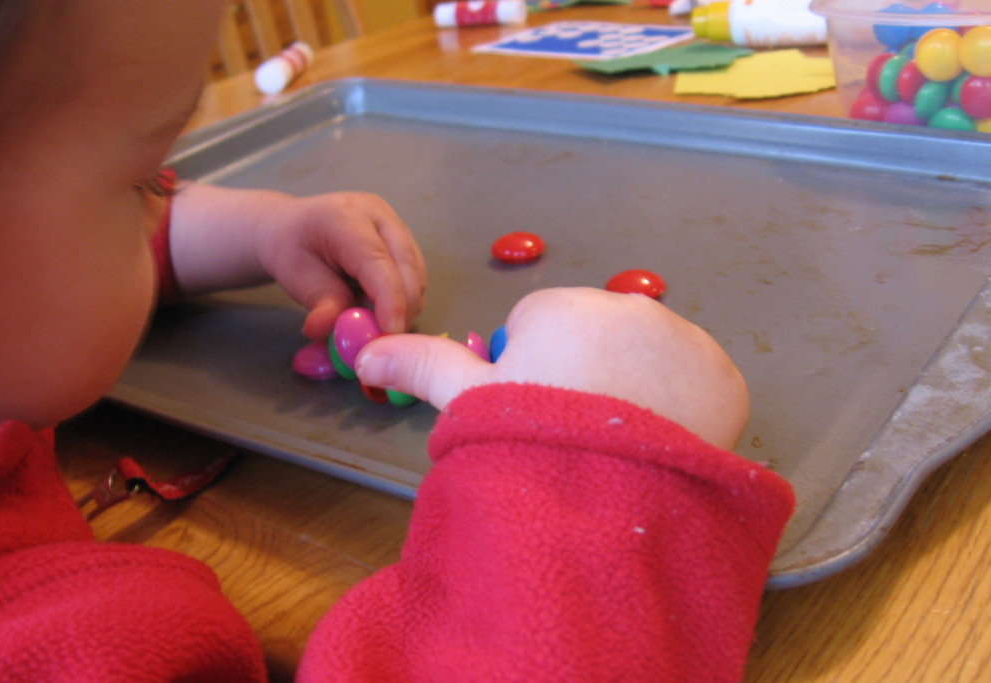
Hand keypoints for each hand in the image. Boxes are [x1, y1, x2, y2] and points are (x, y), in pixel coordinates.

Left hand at [169, 184, 426, 338]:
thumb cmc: (290, 247)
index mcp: (347, 217)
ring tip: (372, 324)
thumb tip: (337, 332)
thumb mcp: (293, 275)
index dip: (390, 300)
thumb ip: (319, 302)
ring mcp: (397, 227)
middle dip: (401, 310)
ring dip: (403, 308)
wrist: (291, 227)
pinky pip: (415, 279)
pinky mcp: (405, 243)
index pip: (378, 261)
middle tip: (381, 342)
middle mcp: (380, 216)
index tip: (391, 334)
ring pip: (417, 277)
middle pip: (408, 268)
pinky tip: (378, 310)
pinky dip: (402, 302)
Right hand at [355, 287, 748, 449]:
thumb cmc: (527, 445)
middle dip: (583, 375)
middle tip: (575, 435)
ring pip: (645, 358)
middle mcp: (627, 306)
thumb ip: (422, 365)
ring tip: (617, 446)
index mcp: (562, 307)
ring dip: (633, 389)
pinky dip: (679, 407)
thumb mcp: (469, 406)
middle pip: (595, 339)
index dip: (531, 377)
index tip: (535, 416)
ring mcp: (683, 338)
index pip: (540, 329)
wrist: (609, 505)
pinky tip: (660, 444)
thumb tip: (366, 351)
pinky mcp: (724, 376)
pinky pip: (692, 383)